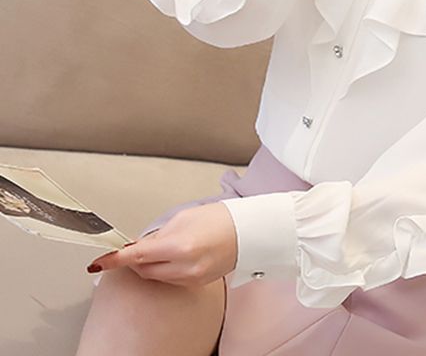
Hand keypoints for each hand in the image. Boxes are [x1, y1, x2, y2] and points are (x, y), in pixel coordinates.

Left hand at [86, 202, 236, 287]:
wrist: (248, 232)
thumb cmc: (221, 219)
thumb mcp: (184, 218)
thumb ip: (158, 234)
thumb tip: (140, 245)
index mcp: (179, 245)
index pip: (136, 255)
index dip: (115, 259)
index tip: (100, 261)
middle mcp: (183, 267)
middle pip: (143, 269)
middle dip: (137, 258)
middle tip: (140, 244)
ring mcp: (190, 279)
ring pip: (155, 277)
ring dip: (151, 264)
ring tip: (167, 246)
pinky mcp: (196, 284)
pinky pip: (170, 280)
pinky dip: (166, 270)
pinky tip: (177, 256)